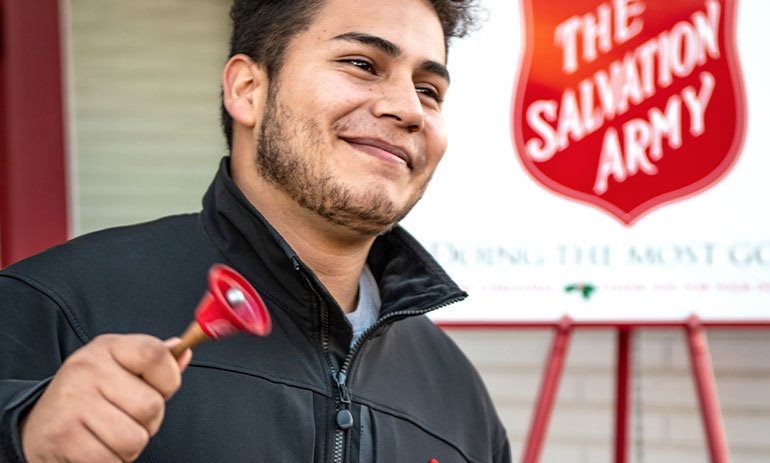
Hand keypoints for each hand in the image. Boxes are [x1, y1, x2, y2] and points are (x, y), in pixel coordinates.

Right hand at [21, 334, 191, 462]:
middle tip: (123, 418)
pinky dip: (112, 462)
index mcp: (107, 347)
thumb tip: (183, 350)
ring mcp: (73, 402)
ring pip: (135, 439)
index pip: (156, 354)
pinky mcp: (64, 437)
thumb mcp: (119, 368)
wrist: (38, 428)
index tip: (160, 389)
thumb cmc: (89, 397)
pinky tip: (95, 449)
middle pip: (152, 406)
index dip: (169, 379)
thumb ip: (154, 362)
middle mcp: (87, 369)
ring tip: (107, 434)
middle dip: (147, 423)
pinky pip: (113, 460)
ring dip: (129, 447)